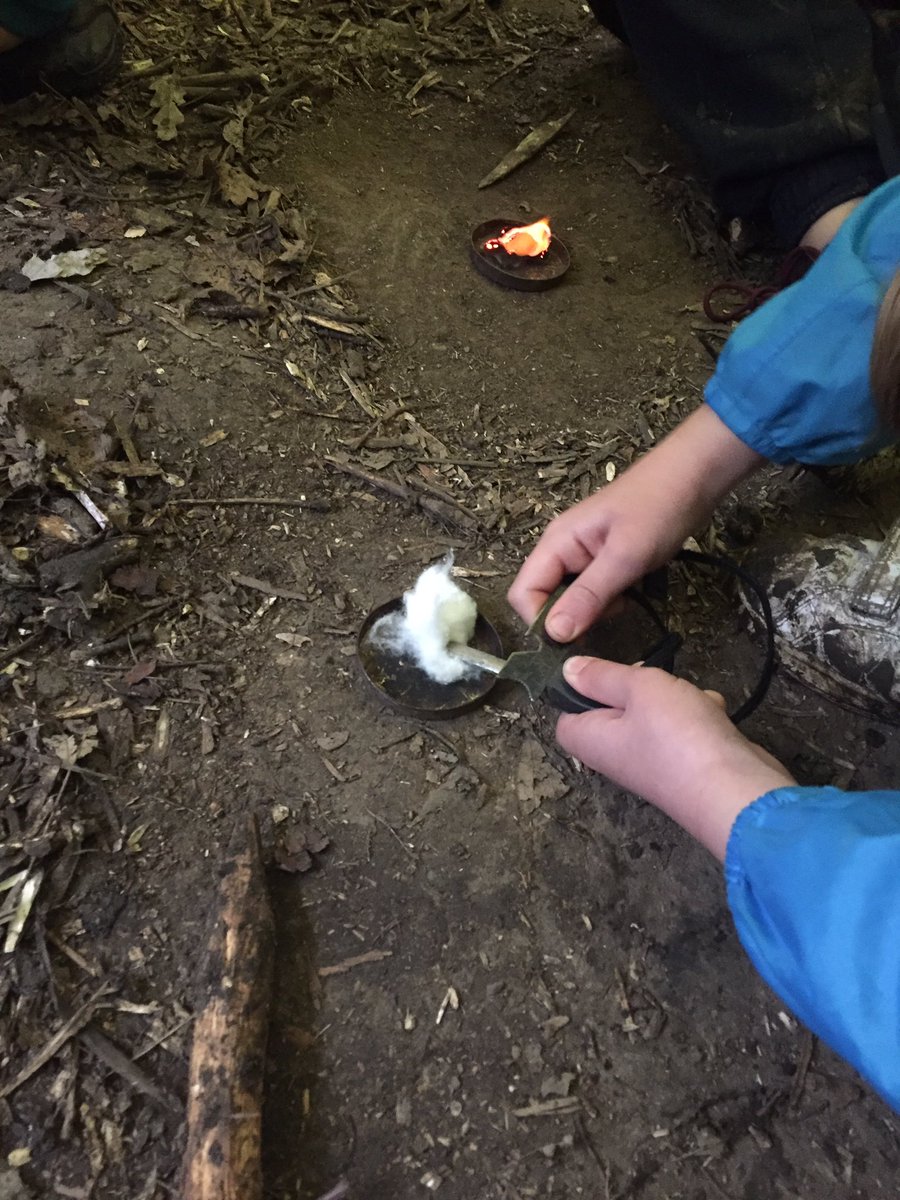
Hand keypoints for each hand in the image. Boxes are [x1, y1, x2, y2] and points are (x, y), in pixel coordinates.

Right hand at [508, 405, 763, 641]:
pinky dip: (609, 602)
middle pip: (544, 599)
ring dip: (593, 611)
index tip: (574, 638)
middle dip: (570, 618)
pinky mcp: (605, 561)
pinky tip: (632, 594)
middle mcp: (562, 550)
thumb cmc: (658, 509)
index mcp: (556, 543)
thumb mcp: (624, 556)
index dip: (541, 621)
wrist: (694, 477)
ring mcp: (584, 556)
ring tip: (625, 602)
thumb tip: (554, 635)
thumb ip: (588, 595)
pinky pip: (593, 592)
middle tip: (607, 617)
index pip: (524, 593)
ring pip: (571, 599)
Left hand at [557, 658, 794, 859]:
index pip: (567, 714)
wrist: (736, 790)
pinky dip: (701, 718)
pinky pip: (685, 731)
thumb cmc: (677, 736)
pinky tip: (714, 715)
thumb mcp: (637, 688)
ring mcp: (652, 763)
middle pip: (616, 710)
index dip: (581, 690)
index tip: (607, 671)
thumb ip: (602, 676)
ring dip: (678, 699)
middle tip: (656, 680)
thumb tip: (568, 671)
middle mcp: (616, 757)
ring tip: (692, 700)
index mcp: (592, 741)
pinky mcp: (685, 765)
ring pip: (656, 716)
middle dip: (641, 688)